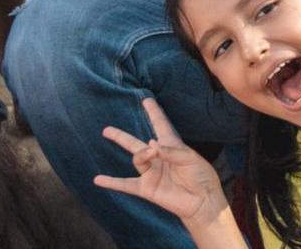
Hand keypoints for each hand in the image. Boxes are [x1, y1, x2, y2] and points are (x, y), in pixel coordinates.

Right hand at [93, 98, 231, 228]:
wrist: (202, 201)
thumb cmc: (201, 176)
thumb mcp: (190, 158)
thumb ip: (171, 151)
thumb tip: (151, 145)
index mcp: (172, 146)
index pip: (161, 125)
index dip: (154, 112)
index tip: (146, 100)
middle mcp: (158, 158)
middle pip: (136, 143)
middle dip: (121, 137)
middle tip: (107, 129)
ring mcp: (151, 173)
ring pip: (137, 159)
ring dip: (142, 154)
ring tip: (150, 153)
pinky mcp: (146, 188)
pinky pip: (125, 185)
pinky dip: (112, 182)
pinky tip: (98, 179)